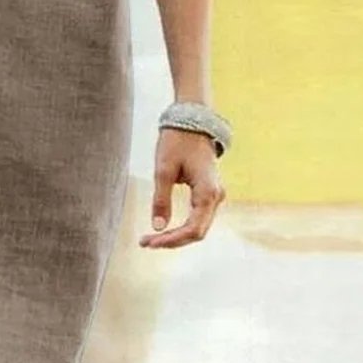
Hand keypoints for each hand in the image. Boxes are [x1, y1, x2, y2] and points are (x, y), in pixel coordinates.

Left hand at [139, 126, 225, 248]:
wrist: (192, 120)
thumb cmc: (177, 141)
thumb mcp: (164, 169)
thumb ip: (161, 199)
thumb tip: (158, 227)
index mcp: (208, 192)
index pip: (193, 230)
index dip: (172, 240)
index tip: (149, 242)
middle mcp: (216, 197)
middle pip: (197, 232)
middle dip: (172, 241)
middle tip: (145, 243)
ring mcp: (214, 195)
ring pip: (198, 226)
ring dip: (176, 236)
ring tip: (151, 240)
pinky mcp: (208, 193)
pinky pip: (197, 217)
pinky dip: (182, 226)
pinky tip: (164, 230)